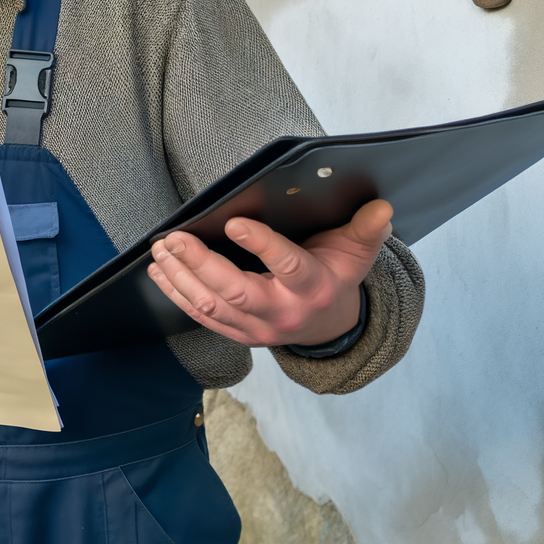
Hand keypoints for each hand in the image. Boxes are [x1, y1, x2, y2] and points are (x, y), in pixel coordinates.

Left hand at [146, 199, 393, 347]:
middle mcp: (283, 312)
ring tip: (161, 250)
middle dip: (201, 264)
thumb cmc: (337, 278)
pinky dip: (177, 295)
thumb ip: (367, 230)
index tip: (233, 223)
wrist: (331, 326)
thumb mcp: (357, 253)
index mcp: (313, 288)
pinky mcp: (239, 335)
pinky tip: (160, 272)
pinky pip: (202, 317)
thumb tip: (383, 207)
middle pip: (237, 291)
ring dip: (181, 278)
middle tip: (174, 237)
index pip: (287, 266)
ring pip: (212, 307)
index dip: (260, 245)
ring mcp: (258, 328)